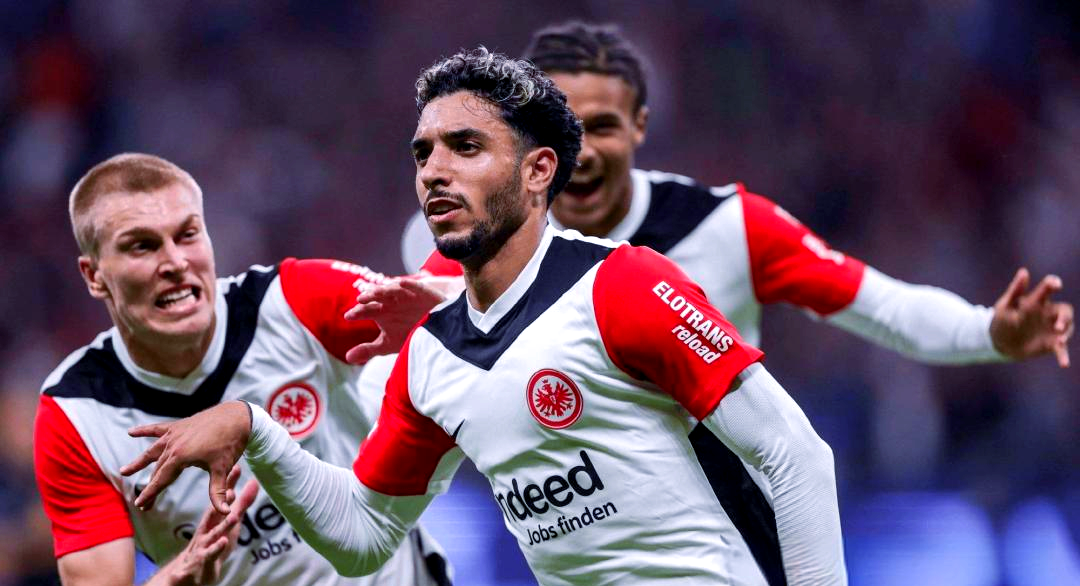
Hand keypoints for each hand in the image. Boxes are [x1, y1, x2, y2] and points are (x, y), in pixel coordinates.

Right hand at [120, 401, 251, 513]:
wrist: (237, 417)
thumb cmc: (230, 444)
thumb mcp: (223, 469)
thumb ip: (219, 492)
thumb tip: (225, 512)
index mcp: (181, 457)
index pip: (161, 480)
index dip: (150, 493)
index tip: (140, 505)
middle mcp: (173, 445)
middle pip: (157, 470)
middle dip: (149, 487)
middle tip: (142, 503)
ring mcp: (174, 433)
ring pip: (152, 451)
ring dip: (139, 462)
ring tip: (124, 471)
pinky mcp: (179, 425)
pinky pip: (157, 429)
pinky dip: (144, 430)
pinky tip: (130, 432)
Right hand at [155, 468, 259, 585]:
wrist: (189, 572)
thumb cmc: (213, 541)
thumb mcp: (230, 522)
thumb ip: (243, 504)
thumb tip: (255, 481)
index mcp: (213, 517)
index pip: (221, 498)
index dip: (229, 483)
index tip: (237, 467)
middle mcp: (206, 527)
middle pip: (215, 511)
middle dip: (223, 499)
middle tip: (232, 487)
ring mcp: (203, 543)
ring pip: (212, 533)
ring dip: (222, 525)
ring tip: (232, 516)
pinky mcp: (202, 560)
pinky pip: (209, 554)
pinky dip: (215, 549)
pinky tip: (223, 542)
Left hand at [343, 277, 454, 364]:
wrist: (432, 328)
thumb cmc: (407, 333)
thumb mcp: (387, 344)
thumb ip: (368, 350)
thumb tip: (347, 358)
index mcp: (380, 312)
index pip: (365, 310)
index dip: (357, 312)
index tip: (348, 316)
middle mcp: (391, 302)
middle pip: (377, 297)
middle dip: (369, 297)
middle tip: (360, 300)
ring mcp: (406, 296)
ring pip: (393, 290)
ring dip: (384, 290)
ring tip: (375, 293)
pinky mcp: (422, 293)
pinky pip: (415, 286)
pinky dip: (408, 285)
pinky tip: (401, 283)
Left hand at [990, 268, 1073, 366]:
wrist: (1000, 341)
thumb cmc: (1003, 319)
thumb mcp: (1005, 305)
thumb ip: (1015, 290)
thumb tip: (1024, 271)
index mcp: (1036, 301)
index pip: (1048, 290)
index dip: (1052, 284)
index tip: (1055, 283)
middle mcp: (1048, 313)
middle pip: (1065, 311)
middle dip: (1064, 317)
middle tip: (1057, 325)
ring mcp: (1052, 329)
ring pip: (1067, 328)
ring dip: (1066, 334)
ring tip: (1060, 341)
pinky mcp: (1052, 343)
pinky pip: (1061, 349)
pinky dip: (1064, 356)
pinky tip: (1064, 364)